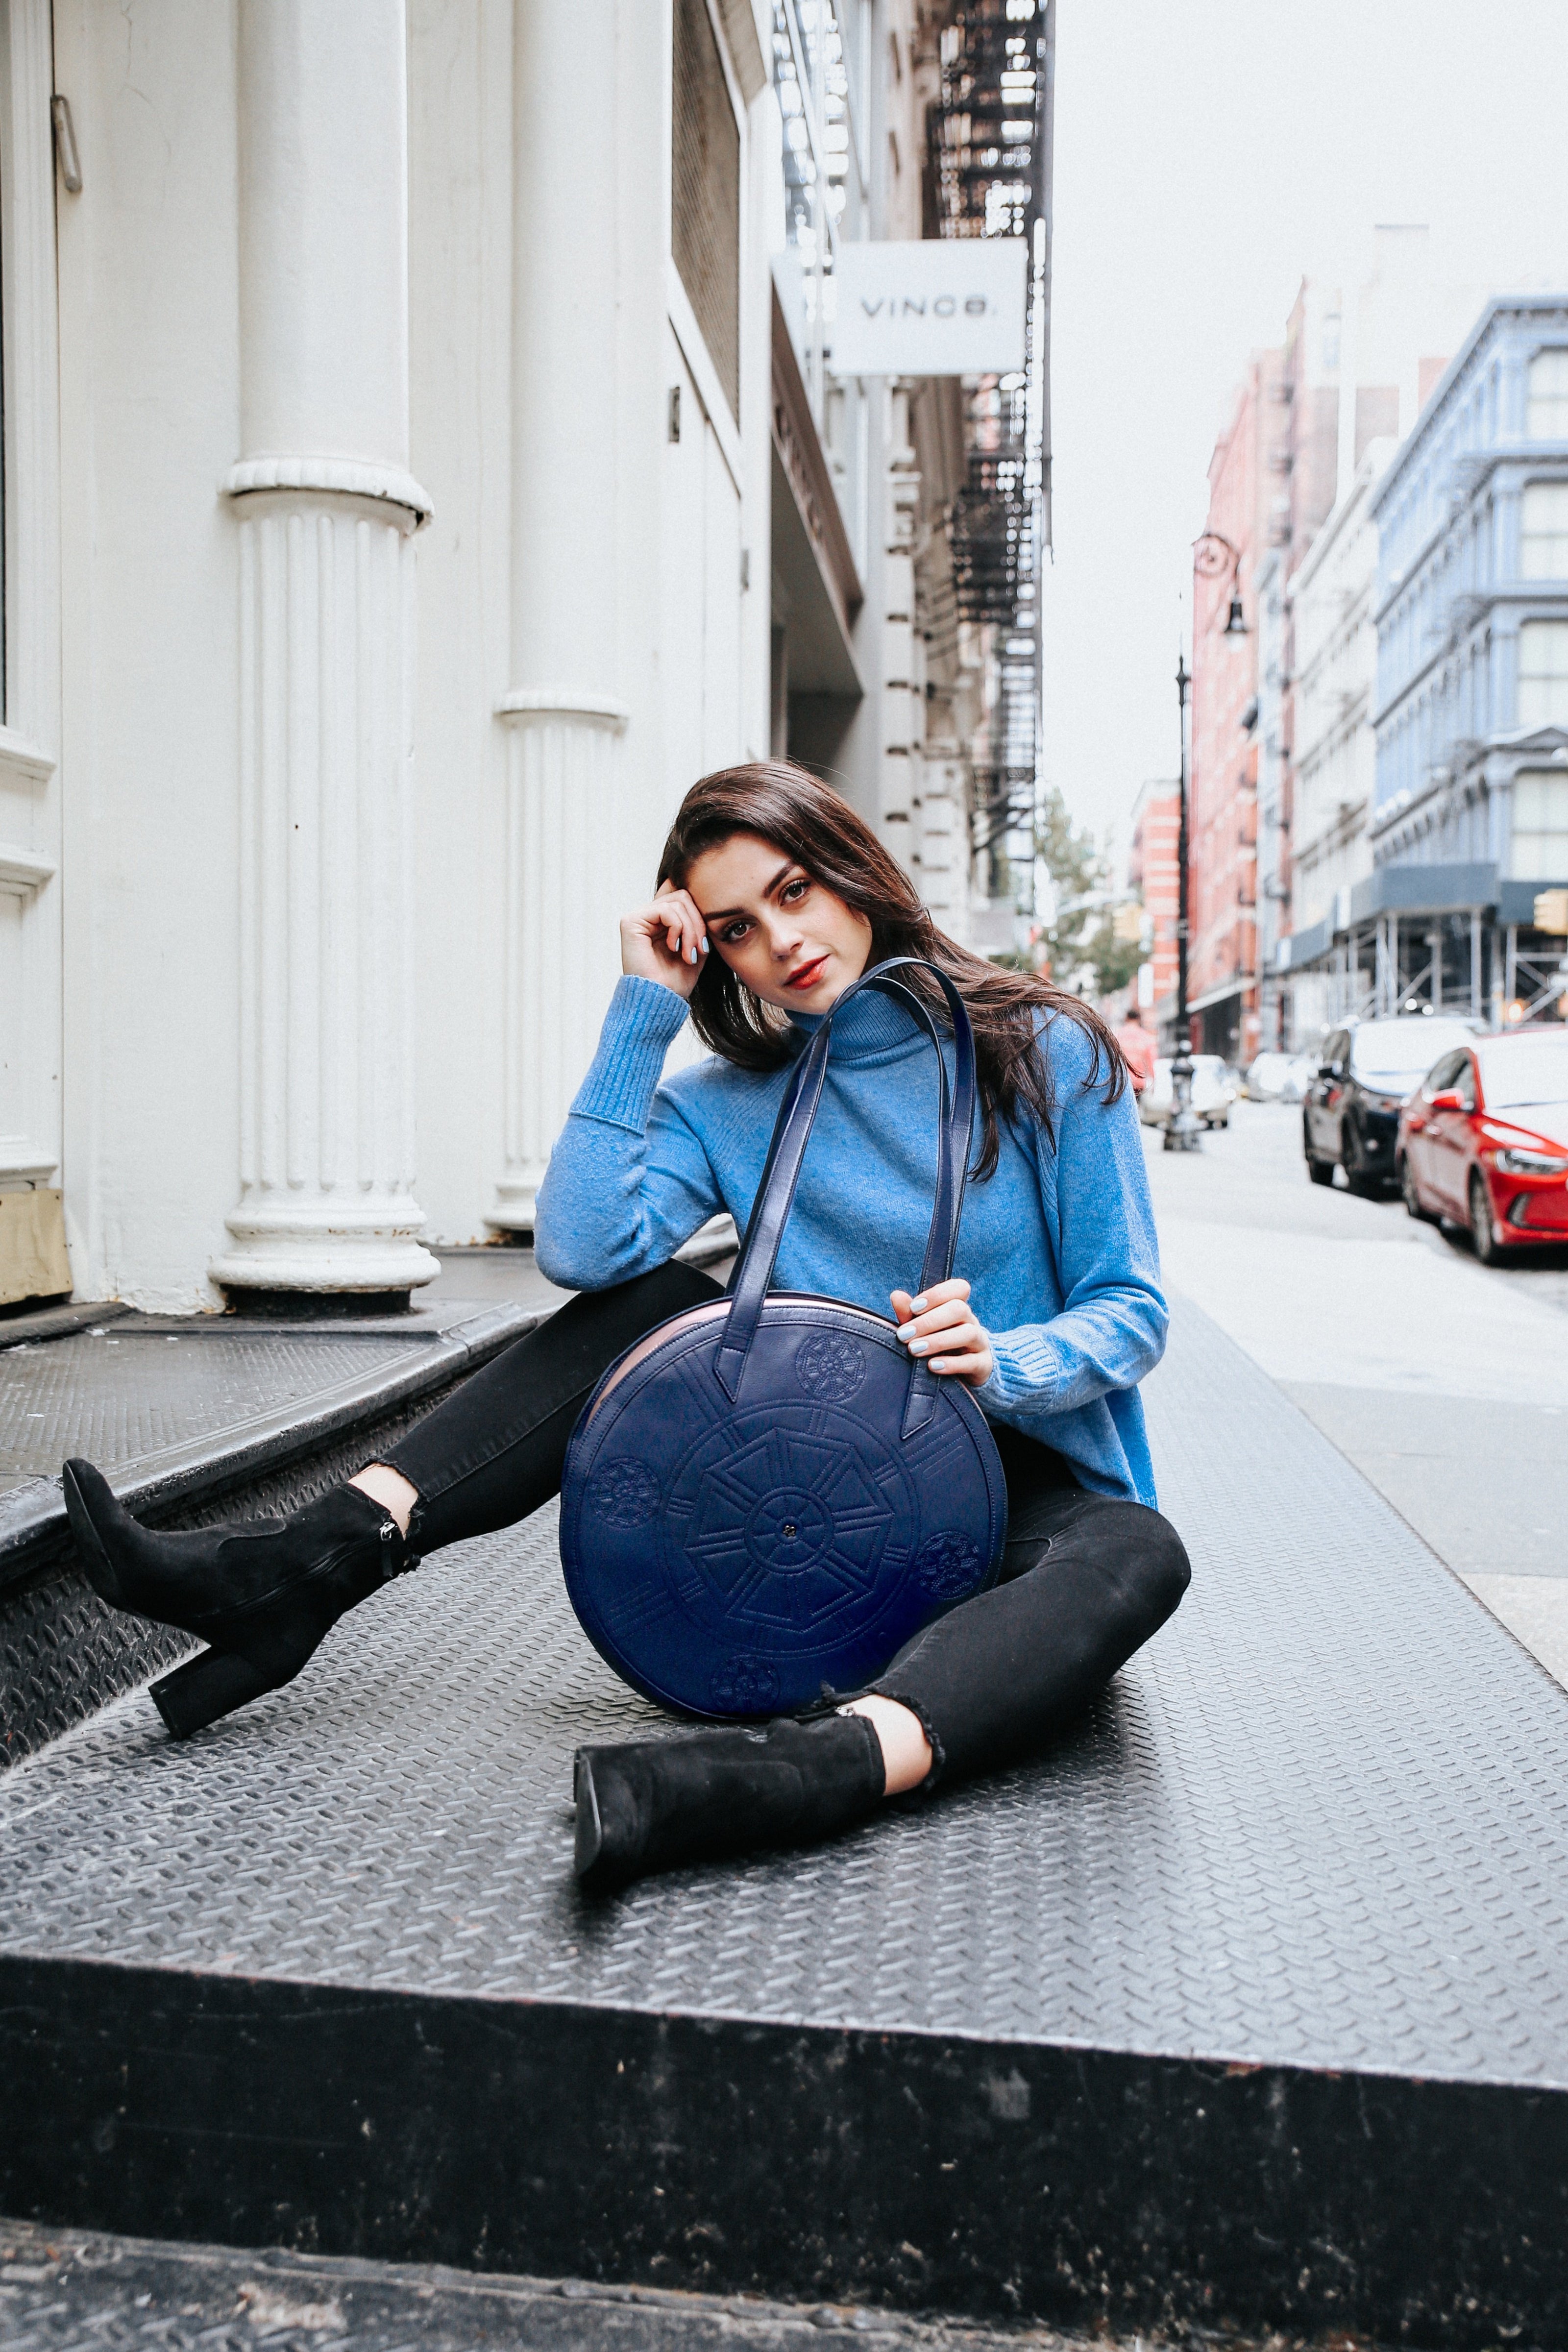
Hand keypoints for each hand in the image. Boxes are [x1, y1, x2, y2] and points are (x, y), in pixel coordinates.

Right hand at [620, 880, 710, 1000]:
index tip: (704, 948)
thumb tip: (707, 904)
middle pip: (684, 897)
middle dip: (698, 924)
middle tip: (698, 950)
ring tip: (688, 954)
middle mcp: (648, 918)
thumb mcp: (697, 949)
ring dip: (690, 930)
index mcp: (661, 923)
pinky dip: (678, 928)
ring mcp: (639, 918)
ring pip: (678, 902)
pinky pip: (665, 909)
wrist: (659, 1000)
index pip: (687, 901)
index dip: (701, 919)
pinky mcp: (631, 921)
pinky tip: (673, 947)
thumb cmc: (676, 981)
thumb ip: (699, 925)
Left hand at [890, 1277, 993, 1386]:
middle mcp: (971, 1321)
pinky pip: (972, 1362)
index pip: (959, 1288)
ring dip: (938, 1341)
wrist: (962, 1374)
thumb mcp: (921, 1329)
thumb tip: (896, 1295)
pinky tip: (932, 1366)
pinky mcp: (983, 1364)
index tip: (913, 1307)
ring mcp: (980, 1343)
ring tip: (915, 1350)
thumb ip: (909, 1314)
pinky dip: (952, 1364)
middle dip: (929, 1321)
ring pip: (968, 1333)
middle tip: (904, 1335)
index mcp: (958, 1308)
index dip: (937, 1294)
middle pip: (959, 1309)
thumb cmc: (938, 1345)